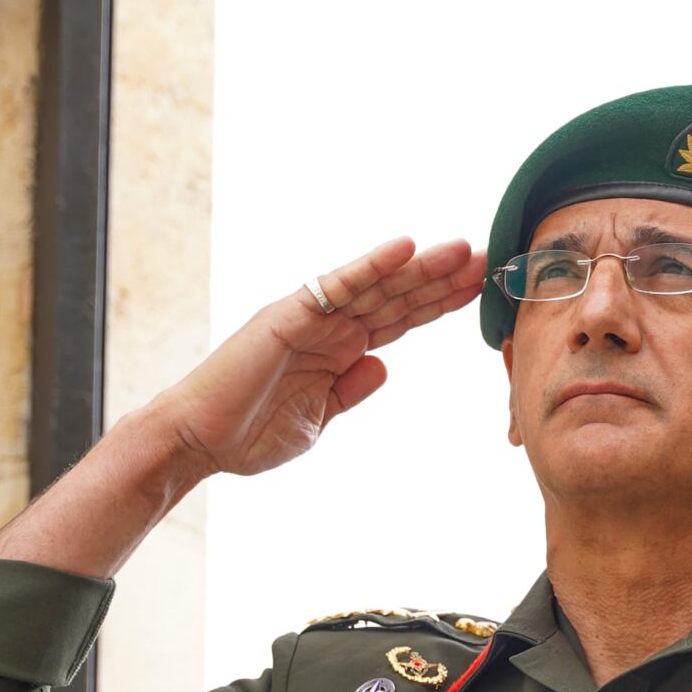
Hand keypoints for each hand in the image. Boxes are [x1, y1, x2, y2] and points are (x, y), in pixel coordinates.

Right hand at [146, 236, 485, 480]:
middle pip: (398, 296)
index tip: (481, 290)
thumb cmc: (249, 434)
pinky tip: (405, 248)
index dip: (440, 304)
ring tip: (463, 250)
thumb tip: (383, 365)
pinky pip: (337, 285)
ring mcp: (311, 316)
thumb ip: (351, 389)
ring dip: (421, 267)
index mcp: (340, 349)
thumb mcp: (318, 418)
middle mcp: (330, 325)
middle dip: (444, 278)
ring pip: (377, 285)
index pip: (401, 319)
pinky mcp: (290, 314)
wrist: (201, 442)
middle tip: (491, 256)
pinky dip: (371, 266)